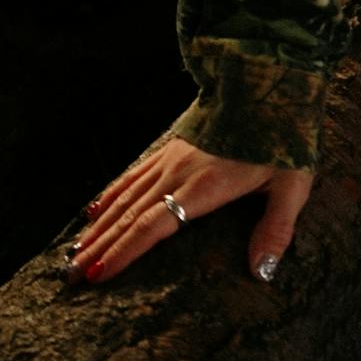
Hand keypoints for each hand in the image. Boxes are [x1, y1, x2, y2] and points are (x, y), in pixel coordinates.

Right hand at [64, 134, 312, 285]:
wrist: (269, 84)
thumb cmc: (284, 137)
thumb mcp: (292, 184)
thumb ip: (276, 227)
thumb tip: (262, 272)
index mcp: (204, 187)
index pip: (153, 225)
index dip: (124, 252)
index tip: (98, 276)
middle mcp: (178, 173)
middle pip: (129, 215)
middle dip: (98, 247)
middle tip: (68, 276)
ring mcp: (171, 158)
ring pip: (124, 196)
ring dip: (97, 226)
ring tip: (71, 252)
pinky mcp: (172, 146)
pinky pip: (133, 174)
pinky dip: (109, 194)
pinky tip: (92, 210)